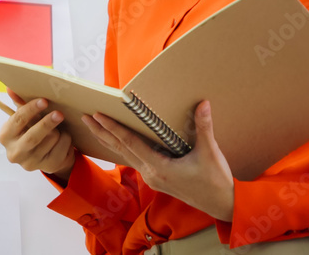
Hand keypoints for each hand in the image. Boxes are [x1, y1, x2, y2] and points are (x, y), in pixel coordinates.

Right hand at [0, 89, 76, 180]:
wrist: (44, 154)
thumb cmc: (31, 130)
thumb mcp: (24, 119)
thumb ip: (19, 104)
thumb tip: (11, 88)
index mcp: (5, 136)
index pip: (18, 120)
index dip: (31, 109)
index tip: (44, 100)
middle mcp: (15, 153)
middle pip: (33, 136)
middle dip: (47, 123)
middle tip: (59, 113)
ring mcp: (31, 163)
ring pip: (51, 139)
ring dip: (58, 130)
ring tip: (57, 128)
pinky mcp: (48, 167)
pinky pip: (62, 147)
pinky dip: (66, 138)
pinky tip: (62, 137)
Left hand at [83, 100, 234, 220]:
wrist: (222, 204)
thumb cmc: (215, 180)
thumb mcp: (210, 153)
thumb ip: (204, 127)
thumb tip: (203, 103)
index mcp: (159, 168)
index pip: (130, 143)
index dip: (113, 128)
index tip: (98, 116)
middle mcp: (150, 173)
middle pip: (120, 149)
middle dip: (102, 132)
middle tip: (86, 117)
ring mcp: (151, 177)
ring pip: (124, 155)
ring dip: (109, 140)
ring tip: (94, 126)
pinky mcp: (155, 178)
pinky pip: (133, 160)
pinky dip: (122, 148)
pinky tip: (116, 141)